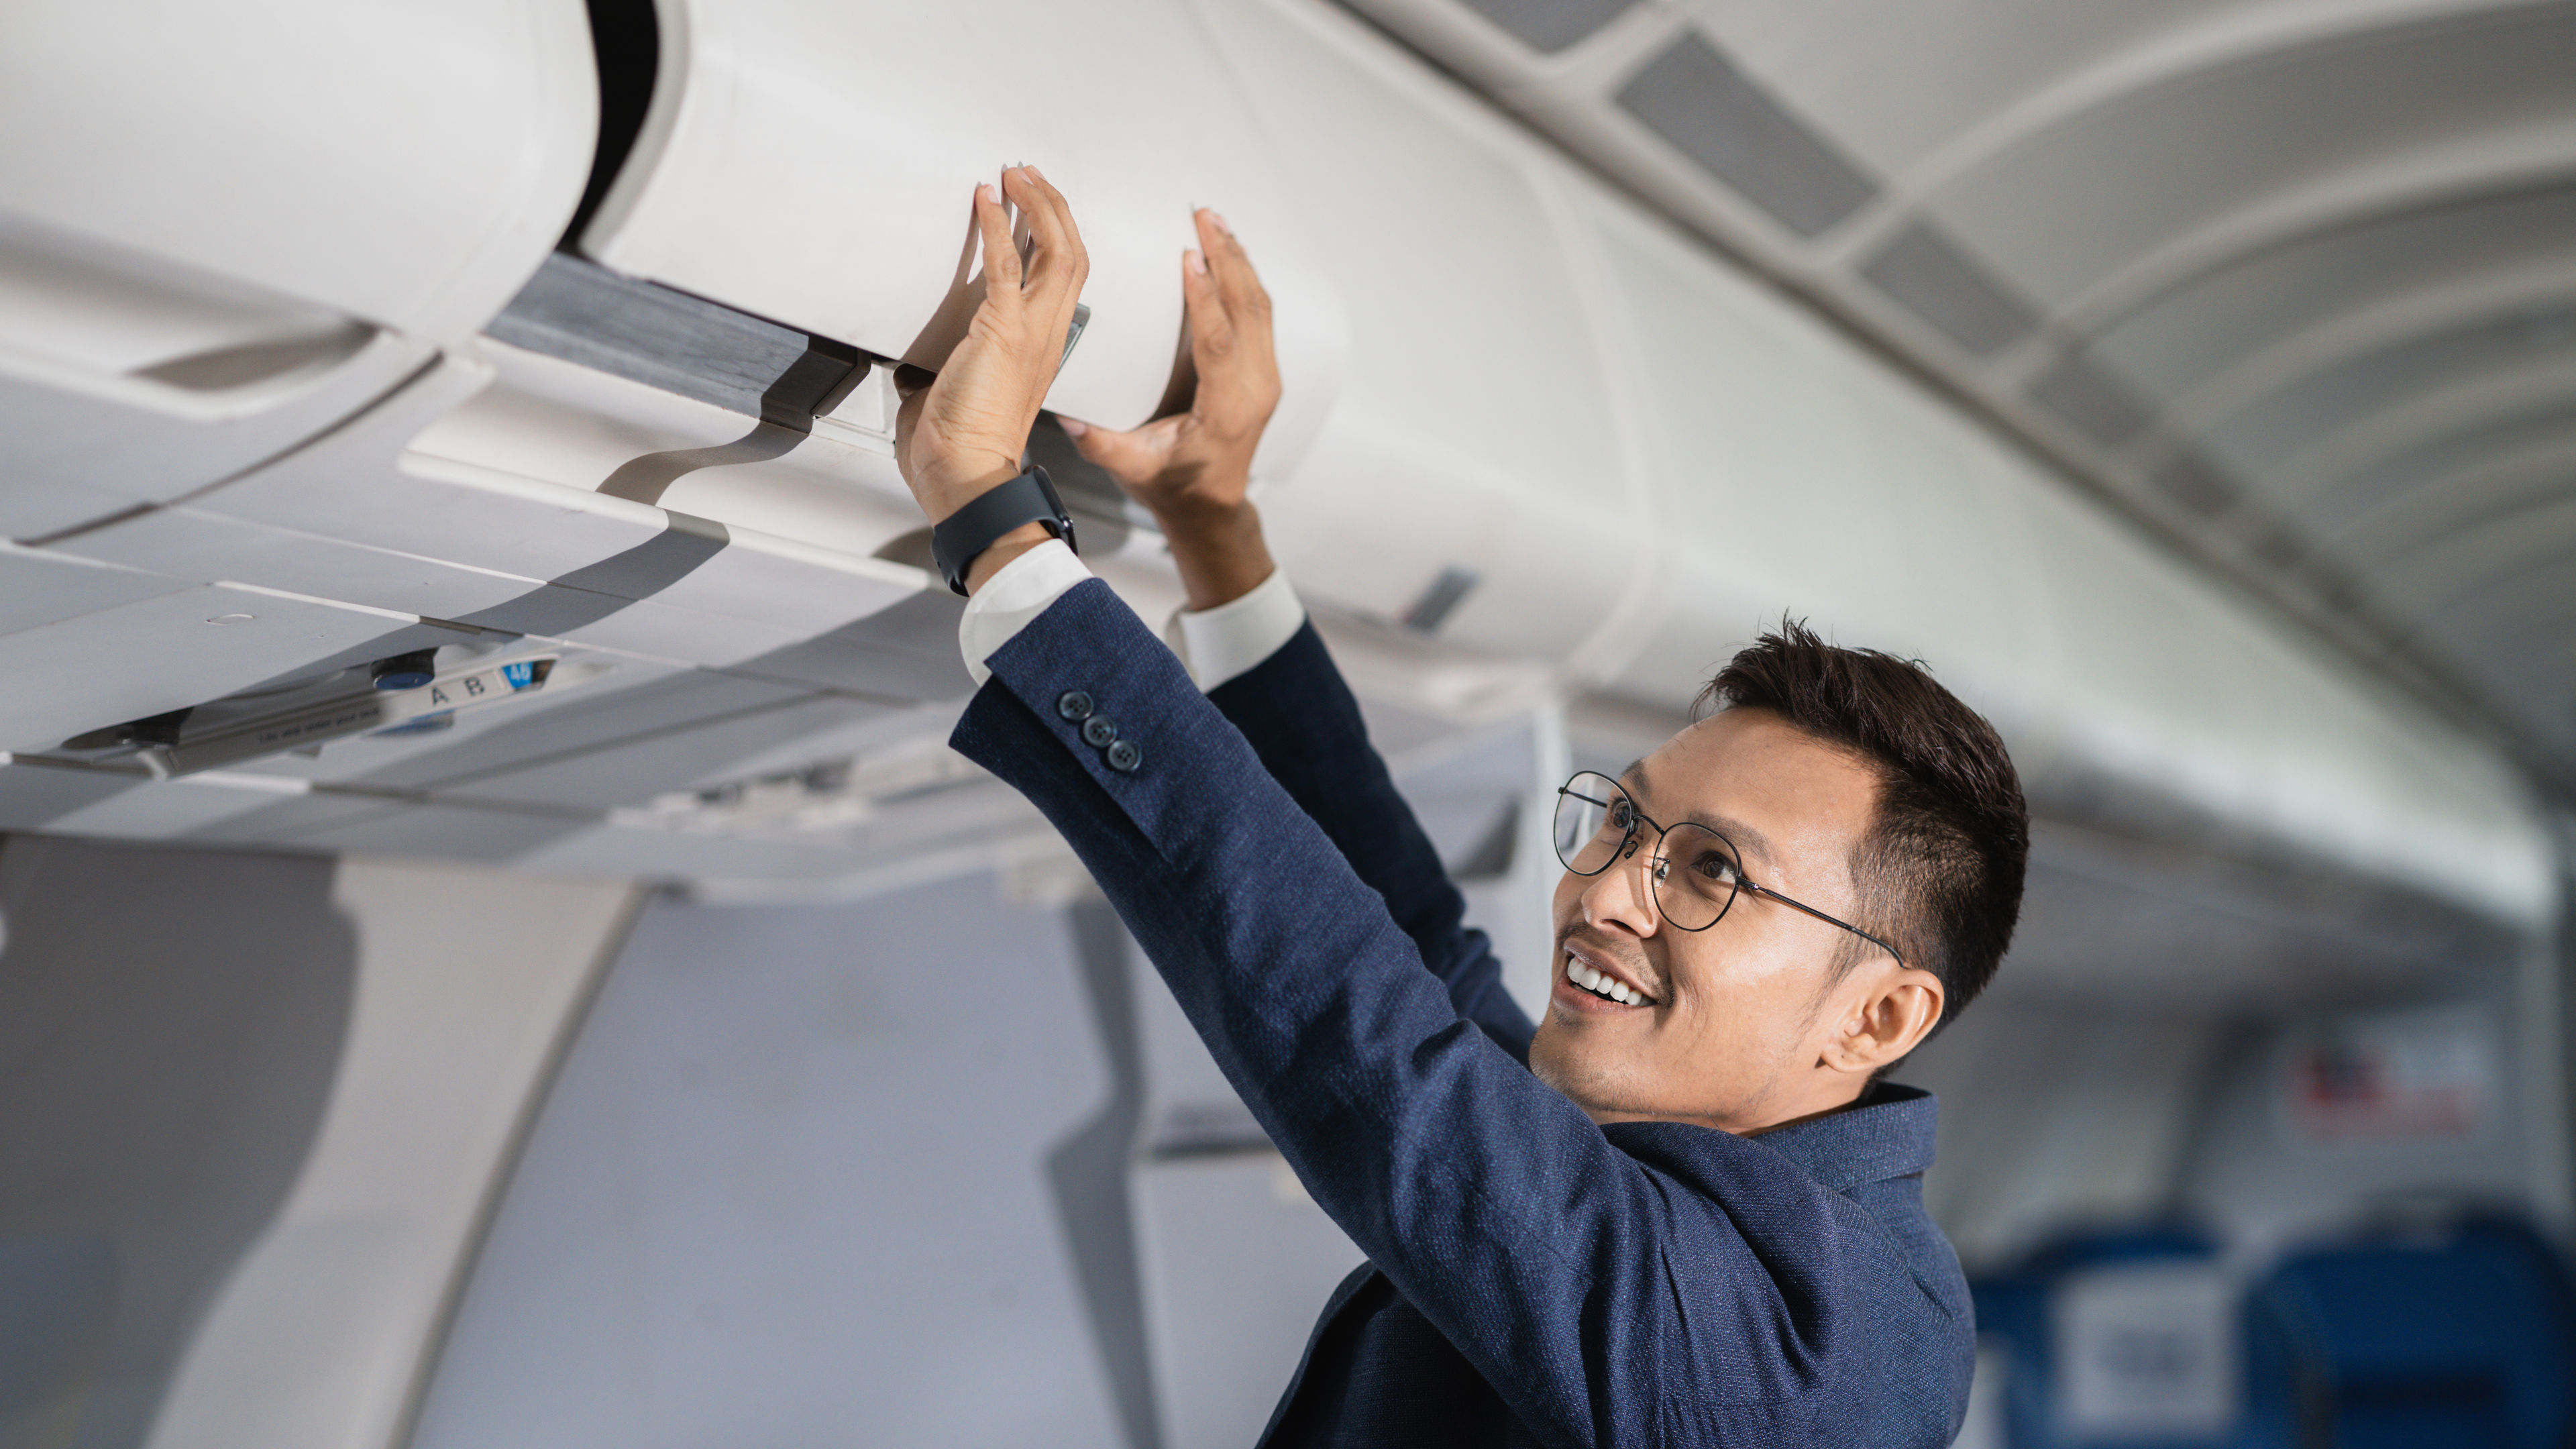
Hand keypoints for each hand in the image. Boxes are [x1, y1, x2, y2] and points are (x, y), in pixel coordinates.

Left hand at [894, 166, 1090, 548]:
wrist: (966, 476)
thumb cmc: (962, 450)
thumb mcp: (953, 396)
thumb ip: (945, 373)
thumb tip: (915, 369)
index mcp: (1042, 349)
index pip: (1064, 280)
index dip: (1054, 236)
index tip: (1034, 206)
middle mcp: (1047, 335)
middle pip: (1072, 253)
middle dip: (1052, 206)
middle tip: (1028, 175)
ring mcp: (1032, 332)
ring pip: (1057, 250)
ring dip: (1037, 205)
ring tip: (1016, 174)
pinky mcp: (1003, 330)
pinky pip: (1007, 264)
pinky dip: (997, 225)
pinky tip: (985, 199)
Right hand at [1062, 209, 1280, 610]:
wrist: (1213, 509)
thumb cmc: (1172, 488)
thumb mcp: (1132, 469)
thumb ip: (1100, 444)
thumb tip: (1065, 417)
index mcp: (1225, 412)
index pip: (1219, 345)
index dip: (1206, 299)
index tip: (1191, 257)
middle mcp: (1255, 391)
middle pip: (1248, 312)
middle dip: (1228, 259)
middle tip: (1205, 217)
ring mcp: (1266, 379)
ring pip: (1260, 307)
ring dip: (1239, 261)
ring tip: (1215, 221)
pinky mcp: (1264, 372)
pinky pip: (1261, 316)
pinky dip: (1245, 279)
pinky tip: (1228, 252)